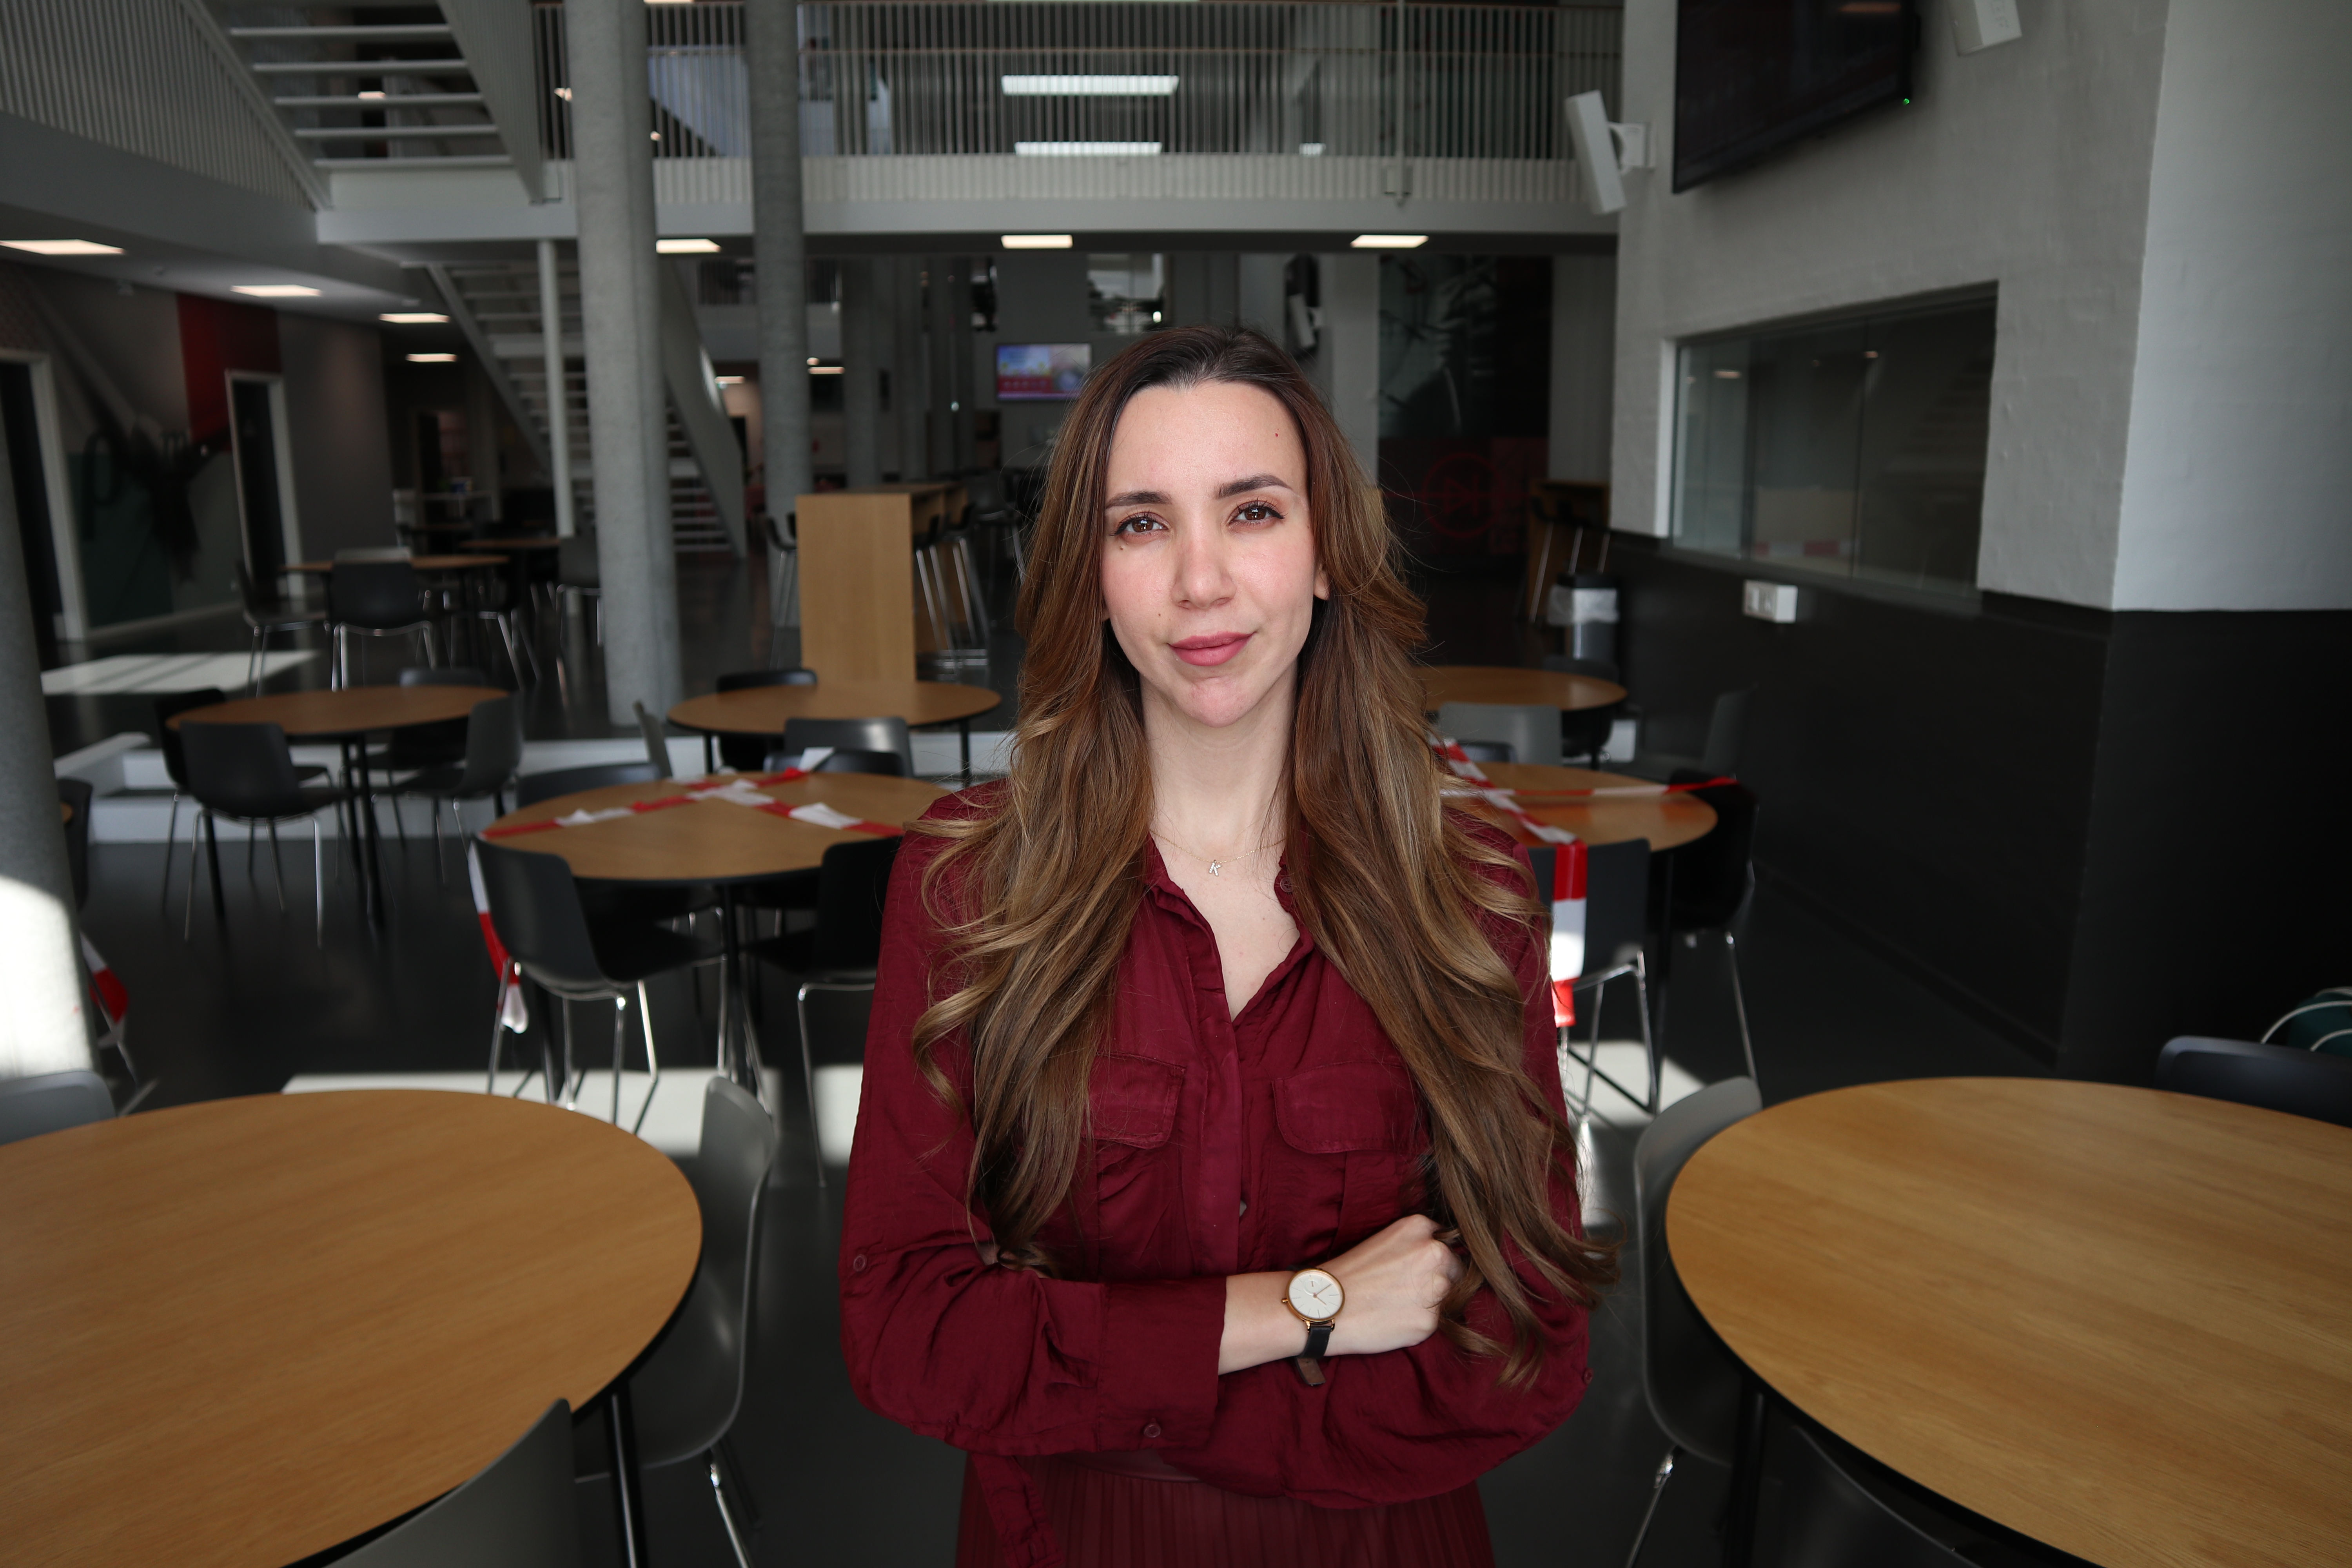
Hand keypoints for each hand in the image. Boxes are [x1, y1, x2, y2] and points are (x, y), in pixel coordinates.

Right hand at [1215, 1215, 1464, 1374]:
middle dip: (1438, 1281)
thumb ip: (1415, 1244)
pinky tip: (1395, 1320)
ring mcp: (1435, 1287)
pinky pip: (1436, 1322)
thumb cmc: (1348, 1274)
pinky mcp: (1431, 1320)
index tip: (1418, 1271)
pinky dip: (1419, 1324)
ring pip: (1450, 1297)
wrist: (1324, 1306)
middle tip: (1406, 1292)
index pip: (1447, 1243)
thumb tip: (1444, 1258)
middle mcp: (1434, 1252)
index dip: (1433, 1260)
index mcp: (1419, 1227)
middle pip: (1455, 1270)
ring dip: (1432, 1304)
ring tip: (1398, 1306)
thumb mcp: (1384, 1241)